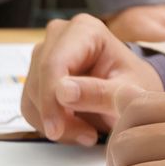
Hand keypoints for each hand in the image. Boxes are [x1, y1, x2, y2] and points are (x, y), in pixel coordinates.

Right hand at [21, 14, 162, 145]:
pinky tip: (77, 128)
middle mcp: (58, 37)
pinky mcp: (37, 77)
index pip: (54, 64)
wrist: (131, 96)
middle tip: (87, 136)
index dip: (51, 99)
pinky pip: (30, 107)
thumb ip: (100, 93)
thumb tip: (62, 92)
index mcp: (84, 29)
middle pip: (39, 81)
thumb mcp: (128, 94)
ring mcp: (44, 56)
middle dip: (57, 115)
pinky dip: (50, 124)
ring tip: (88, 133)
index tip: (56, 130)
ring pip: (32, 97)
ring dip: (56, 123)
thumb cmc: (134, 89)